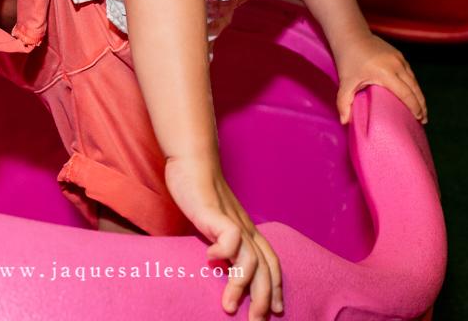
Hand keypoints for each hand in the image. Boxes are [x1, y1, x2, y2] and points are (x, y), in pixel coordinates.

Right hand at [165, 154, 282, 319]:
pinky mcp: (217, 214)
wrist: (192, 162)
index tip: (273, 312)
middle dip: (263, 298)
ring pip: (251, 259)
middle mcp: (245, 229)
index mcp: (247, 232)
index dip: (275, 288)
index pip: (270, 263)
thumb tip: (219, 266)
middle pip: (265, 267)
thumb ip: (220, 243)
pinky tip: (210, 259)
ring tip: (228, 306)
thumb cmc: (200, 194)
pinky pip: (231, 238)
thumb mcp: (214, 224)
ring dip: (241, 285)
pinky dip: (224, 252)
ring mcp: (233, 222)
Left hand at [334, 33, 426, 124]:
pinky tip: (413, 93)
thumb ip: (343, 102)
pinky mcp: (398, 55)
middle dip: (421, 105)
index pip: (406, 94)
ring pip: (414, 80)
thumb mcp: (345, 82)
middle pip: (415, 89)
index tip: (418, 120)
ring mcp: (399, 59)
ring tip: (421, 110)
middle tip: (423, 120)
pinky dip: (414, 85)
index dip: (414, 108)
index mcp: (386, 73)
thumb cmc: (347, 59)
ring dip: (419, 95)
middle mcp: (396, 65)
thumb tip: (344, 122)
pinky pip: (409, 73)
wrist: (351, 35)